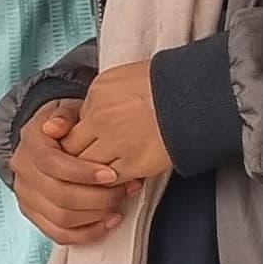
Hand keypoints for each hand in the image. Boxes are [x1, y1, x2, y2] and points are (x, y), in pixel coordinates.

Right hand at [8, 106, 137, 243]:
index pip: (52, 164)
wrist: (46, 140)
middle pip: (59, 196)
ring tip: (120, 203)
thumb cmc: (65, 125)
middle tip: (124, 189)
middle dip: (98, 197)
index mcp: (30, 144)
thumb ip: (64, 114)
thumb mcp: (66, 109)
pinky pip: (59, 234)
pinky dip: (87, 233)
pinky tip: (109, 221)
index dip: (83, 173)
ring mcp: (26, 196)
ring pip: (61, 218)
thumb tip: (55, 126)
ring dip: (96, 215)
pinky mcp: (34, 215)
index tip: (111, 174)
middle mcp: (23, 172)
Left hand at [64, 59, 172, 183]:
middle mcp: (100, 120)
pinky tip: (115, 180)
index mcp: (95, 96)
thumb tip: (86, 116)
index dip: (72, 139)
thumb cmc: (162, 85)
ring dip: (90, 174)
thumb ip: (97, 99)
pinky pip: (109, 181)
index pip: (68, 127)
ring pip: (87, 169)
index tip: (78, 145)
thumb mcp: (119, 79)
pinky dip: (110, 184)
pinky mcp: (134, 163)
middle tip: (80, 166)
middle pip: (71, 150)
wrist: (193, 96)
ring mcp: (116, 143)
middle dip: (74, 159)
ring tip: (98, 175)